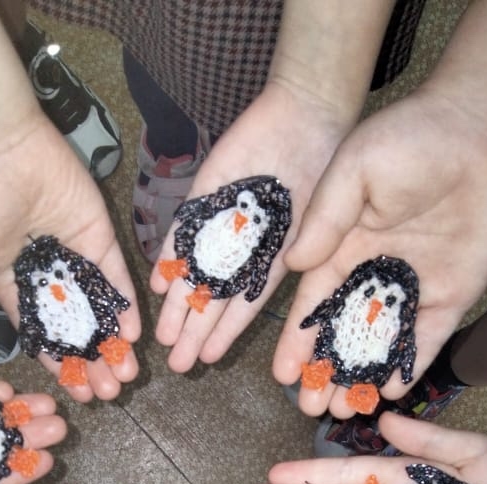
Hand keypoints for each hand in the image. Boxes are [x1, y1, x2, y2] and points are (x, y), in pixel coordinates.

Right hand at [0, 116, 140, 403]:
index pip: (41, 336)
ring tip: (126, 376)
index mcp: (13, 286)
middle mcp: (48, 276)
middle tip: (109, 393)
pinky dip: (126, 307)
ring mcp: (75, 257)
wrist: (1, 147)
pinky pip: (117, 279)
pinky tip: (134, 337)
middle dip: (92, 362)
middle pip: (76, 330)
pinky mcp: (99, 238)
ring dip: (113, 343)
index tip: (76, 393)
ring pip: (100, 310)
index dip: (59, 364)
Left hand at [150, 81, 347, 372]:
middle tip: (178, 364)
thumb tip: (276, 281)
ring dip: (178, 305)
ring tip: (163, 338)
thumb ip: (294, 255)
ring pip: (194, 272)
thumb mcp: (320, 222)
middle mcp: (242, 249)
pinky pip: (183, 231)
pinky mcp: (204, 197)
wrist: (307, 116)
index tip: (210, 359)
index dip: (227, 333)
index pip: (244, 306)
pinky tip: (159, 284)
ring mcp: (220, 224)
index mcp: (272, 261)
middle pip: (214, 297)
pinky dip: (171, 256)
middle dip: (196, 331)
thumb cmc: (327, 170)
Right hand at [274, 87, 486, 416]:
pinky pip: (426, 339)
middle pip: (343, 333)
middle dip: (325, 371)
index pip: (312, 305)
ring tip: (342, 411)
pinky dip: (408, 366)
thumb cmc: (411, 137)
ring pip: (380, 344)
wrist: (483, 129)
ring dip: (360, 377)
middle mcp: (375, 273)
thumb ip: (325, 218)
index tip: (282, 375)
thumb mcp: (355, 169)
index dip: (297, 341)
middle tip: (310, 408)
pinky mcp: (451, 295)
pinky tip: (389, 392)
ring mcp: (414, 287)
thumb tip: (293, 265)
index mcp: (343, 246)